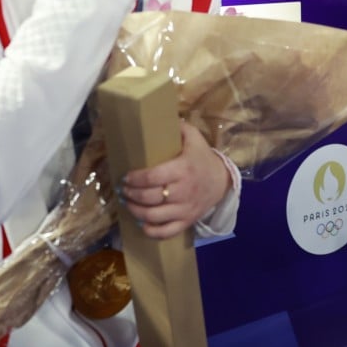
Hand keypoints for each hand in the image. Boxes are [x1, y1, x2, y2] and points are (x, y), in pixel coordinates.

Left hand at [119, 121, 231, 238]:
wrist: (223, 182)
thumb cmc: (203, 158)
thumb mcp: (194, 138)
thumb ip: (179, 128)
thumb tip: (159, 114)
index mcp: (183, 169)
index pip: (153, 177)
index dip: (135, 179)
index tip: (125, 176)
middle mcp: (183, 191)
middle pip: (150, 198)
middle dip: (131, 194)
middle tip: (123, 189)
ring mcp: (185, 209)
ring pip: (154, 216)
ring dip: (135, 211)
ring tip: (128, 203)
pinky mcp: (187, 222)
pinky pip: (166, 232)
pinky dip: (150, 230)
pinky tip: (141, 222)